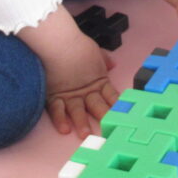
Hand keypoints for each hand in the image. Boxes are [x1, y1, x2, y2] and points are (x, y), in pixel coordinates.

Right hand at [18, 7, 118, 137]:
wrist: (59, 42)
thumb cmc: (77, 44)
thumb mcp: (95, 50)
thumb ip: (104, 59)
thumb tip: (112, 63)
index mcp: (99, 79)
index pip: (111, 96)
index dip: (116, 106)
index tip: (123, 116)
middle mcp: (86, 90)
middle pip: (97, 106)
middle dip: (103, 118)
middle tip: (109, 131)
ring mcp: (70, 94)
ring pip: (77, 112)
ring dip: (82, 123)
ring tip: (85, 135)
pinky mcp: (54, 94)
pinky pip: (57, 110)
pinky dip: (60, 119)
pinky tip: (64, 129)